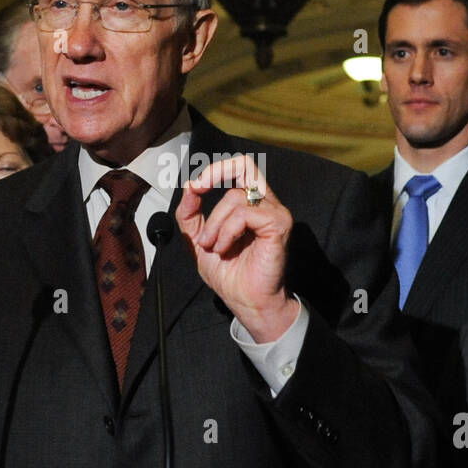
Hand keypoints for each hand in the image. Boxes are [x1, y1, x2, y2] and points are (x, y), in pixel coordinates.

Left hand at [176, 153, 297, 342]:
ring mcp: (275, 213)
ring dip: (214, 223)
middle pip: (245, 165)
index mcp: (250, 204)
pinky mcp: (278, 225)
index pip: (238, 168)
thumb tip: (190, 186)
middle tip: (198, 189)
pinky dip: (227, 231)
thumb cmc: (230, 275)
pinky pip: (245, 214)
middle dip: (216, 172)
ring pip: (236, 196)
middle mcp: (265, 203)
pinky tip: (225, 248)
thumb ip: (190, 214)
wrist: (247, 302)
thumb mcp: (198, 240)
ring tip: (212, 246)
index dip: (214, 170)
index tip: (195, 187)